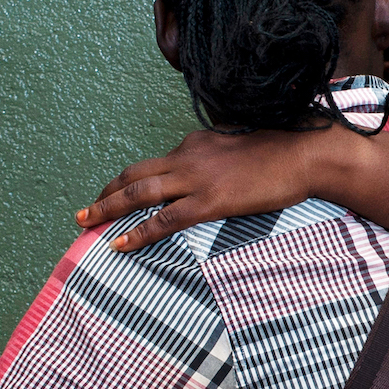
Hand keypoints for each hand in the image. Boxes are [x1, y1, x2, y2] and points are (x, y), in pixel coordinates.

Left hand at [79, 127, 344, 253]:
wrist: (304, 153)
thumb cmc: (282, 150)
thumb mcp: (241, 146)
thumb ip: (219, 156)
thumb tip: (214, 168)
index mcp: (195, 144)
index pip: (154, 163)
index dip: (129, 181)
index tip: (113, 193)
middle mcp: (188, 156)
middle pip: (134, 175)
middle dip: (106, 193)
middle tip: (84, 211)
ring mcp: (197, 178)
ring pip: (140, 193)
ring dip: (109, 208)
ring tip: (87, 223)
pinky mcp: (210, 200)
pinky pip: (165, 219)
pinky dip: (138, 232)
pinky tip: (120, 244)